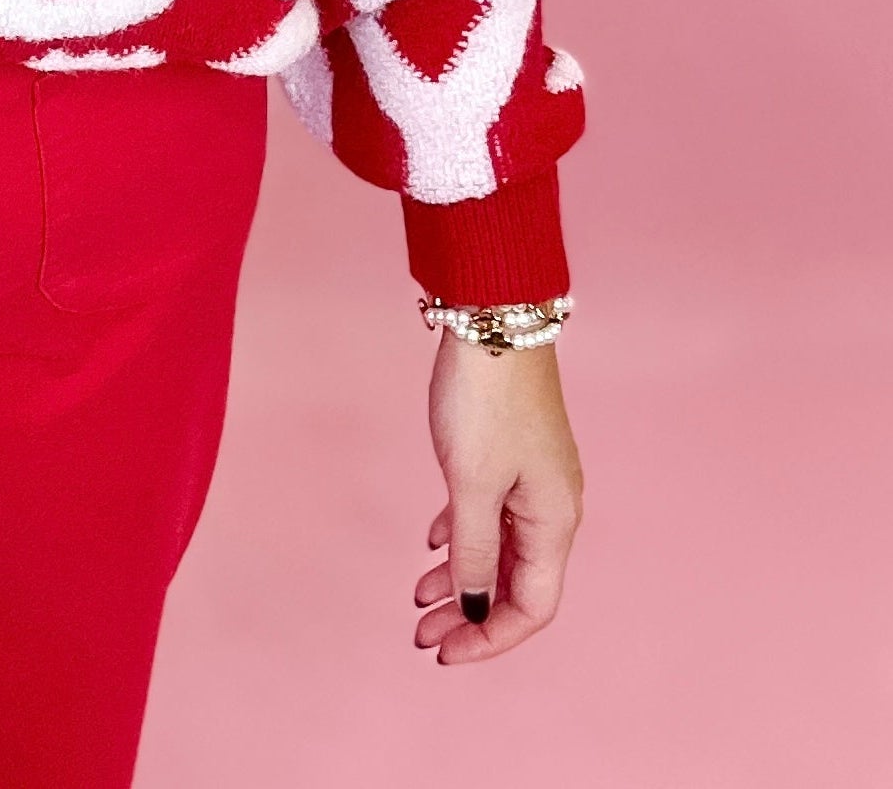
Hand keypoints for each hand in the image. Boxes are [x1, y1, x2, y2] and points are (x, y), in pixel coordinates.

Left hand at [414, 332, 582, 661]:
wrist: (493, 319)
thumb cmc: (485, 399)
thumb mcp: (470, 483)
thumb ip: (472, 551)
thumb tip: (474, 606)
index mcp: (554, 521)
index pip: (532, 607)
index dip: (489, 638)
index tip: (443, 652)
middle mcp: (551, 507)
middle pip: (515, 585)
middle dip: (469, 616)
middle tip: (421, 635)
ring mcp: (532, 480)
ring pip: (499, 551)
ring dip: (461, 579)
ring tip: (417, 598)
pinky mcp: (511, 456)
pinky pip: (490, 515)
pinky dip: (462, 537)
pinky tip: (433, 545)